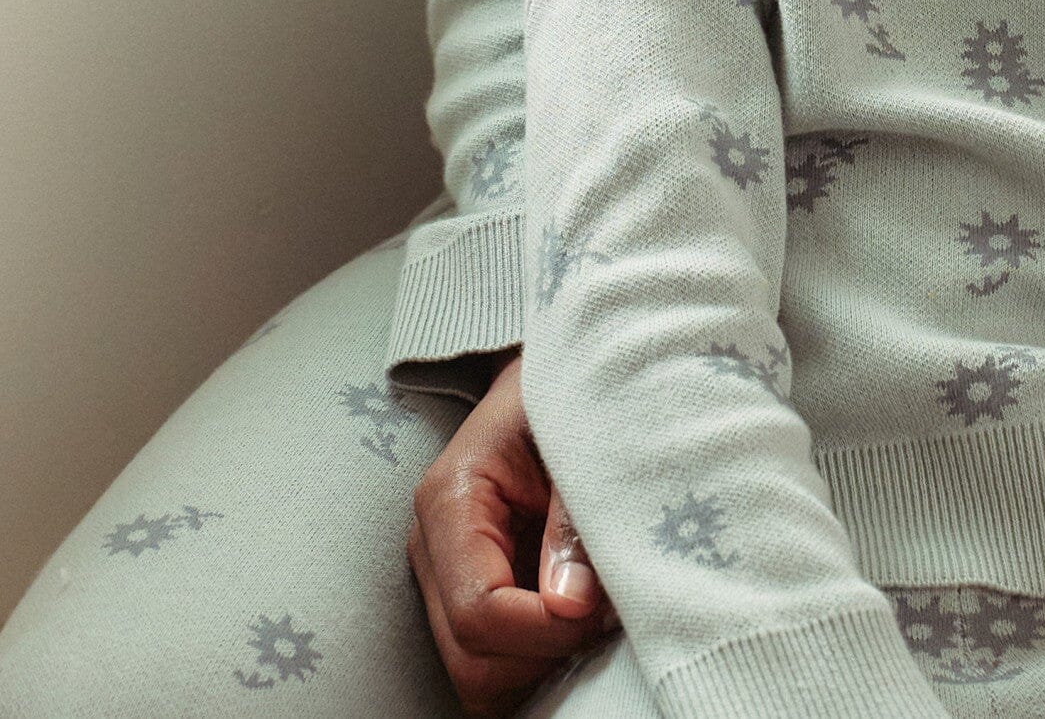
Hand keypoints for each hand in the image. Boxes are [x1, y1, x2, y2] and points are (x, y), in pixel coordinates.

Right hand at [406, 354, 615, 714]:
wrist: (552, 376)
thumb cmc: (568, 394)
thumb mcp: (579, 436)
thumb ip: (575, 519)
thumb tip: (571, 607)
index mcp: (450, 500)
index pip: (478, 611)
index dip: (543, 628)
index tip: (599, 607)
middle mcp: (434, 548)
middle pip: (469, 659)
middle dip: (542, 654)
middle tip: (604, 614)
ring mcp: (447, 576)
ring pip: (477, 673)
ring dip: (541, 662)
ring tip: (596, 614)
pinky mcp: (472, 591)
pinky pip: (495, 658)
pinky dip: (538, 658)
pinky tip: (580, 620)